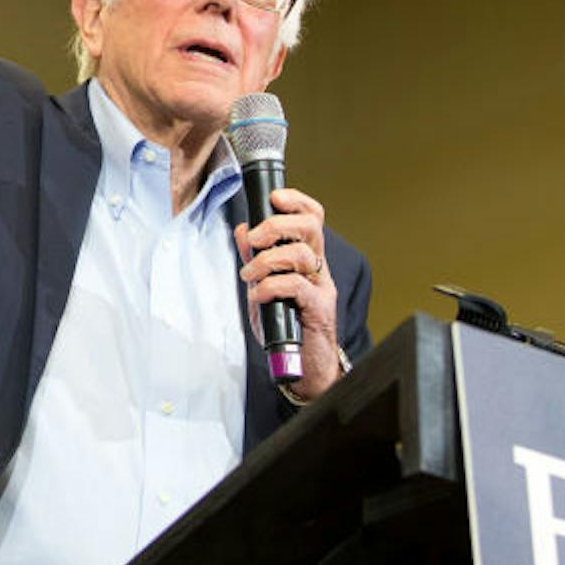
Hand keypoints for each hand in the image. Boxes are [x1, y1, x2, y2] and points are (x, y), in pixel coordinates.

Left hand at [234, 188, 344, 403]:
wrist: (303, 367)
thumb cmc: (284, 325)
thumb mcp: (263, 286)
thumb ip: (254, 258)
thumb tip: (242, 229)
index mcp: (307, 257)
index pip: (311, 217)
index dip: (295, 201)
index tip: (273, 197)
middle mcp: (318, 268)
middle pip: (310, 227)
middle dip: (277, 225)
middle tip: (254, 239)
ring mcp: (322, 288)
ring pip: (303, 254)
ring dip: (268, 260)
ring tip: (249, 275)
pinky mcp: (319, 309)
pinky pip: (297, 285)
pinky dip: (272, 285)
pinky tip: (258, 295)